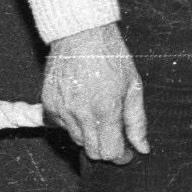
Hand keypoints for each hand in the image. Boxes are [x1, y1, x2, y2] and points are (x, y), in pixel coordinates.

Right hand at [42, 22, 146, 163]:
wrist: (81, 34)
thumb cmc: (112, 57)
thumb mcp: (134, 87)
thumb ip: (137, 121)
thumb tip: (143, 147)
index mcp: (105, 110)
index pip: (110, 152)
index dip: (121, 156)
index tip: (127, 152)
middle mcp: (80, 114)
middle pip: (92, 152)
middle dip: (107, 148)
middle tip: (116, 136)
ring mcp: (61, 110)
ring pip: (77, 140)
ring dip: (90, 135)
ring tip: (99, 115)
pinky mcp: (48, 104)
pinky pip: (62, 126)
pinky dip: (74, 123)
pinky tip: (83, 106)